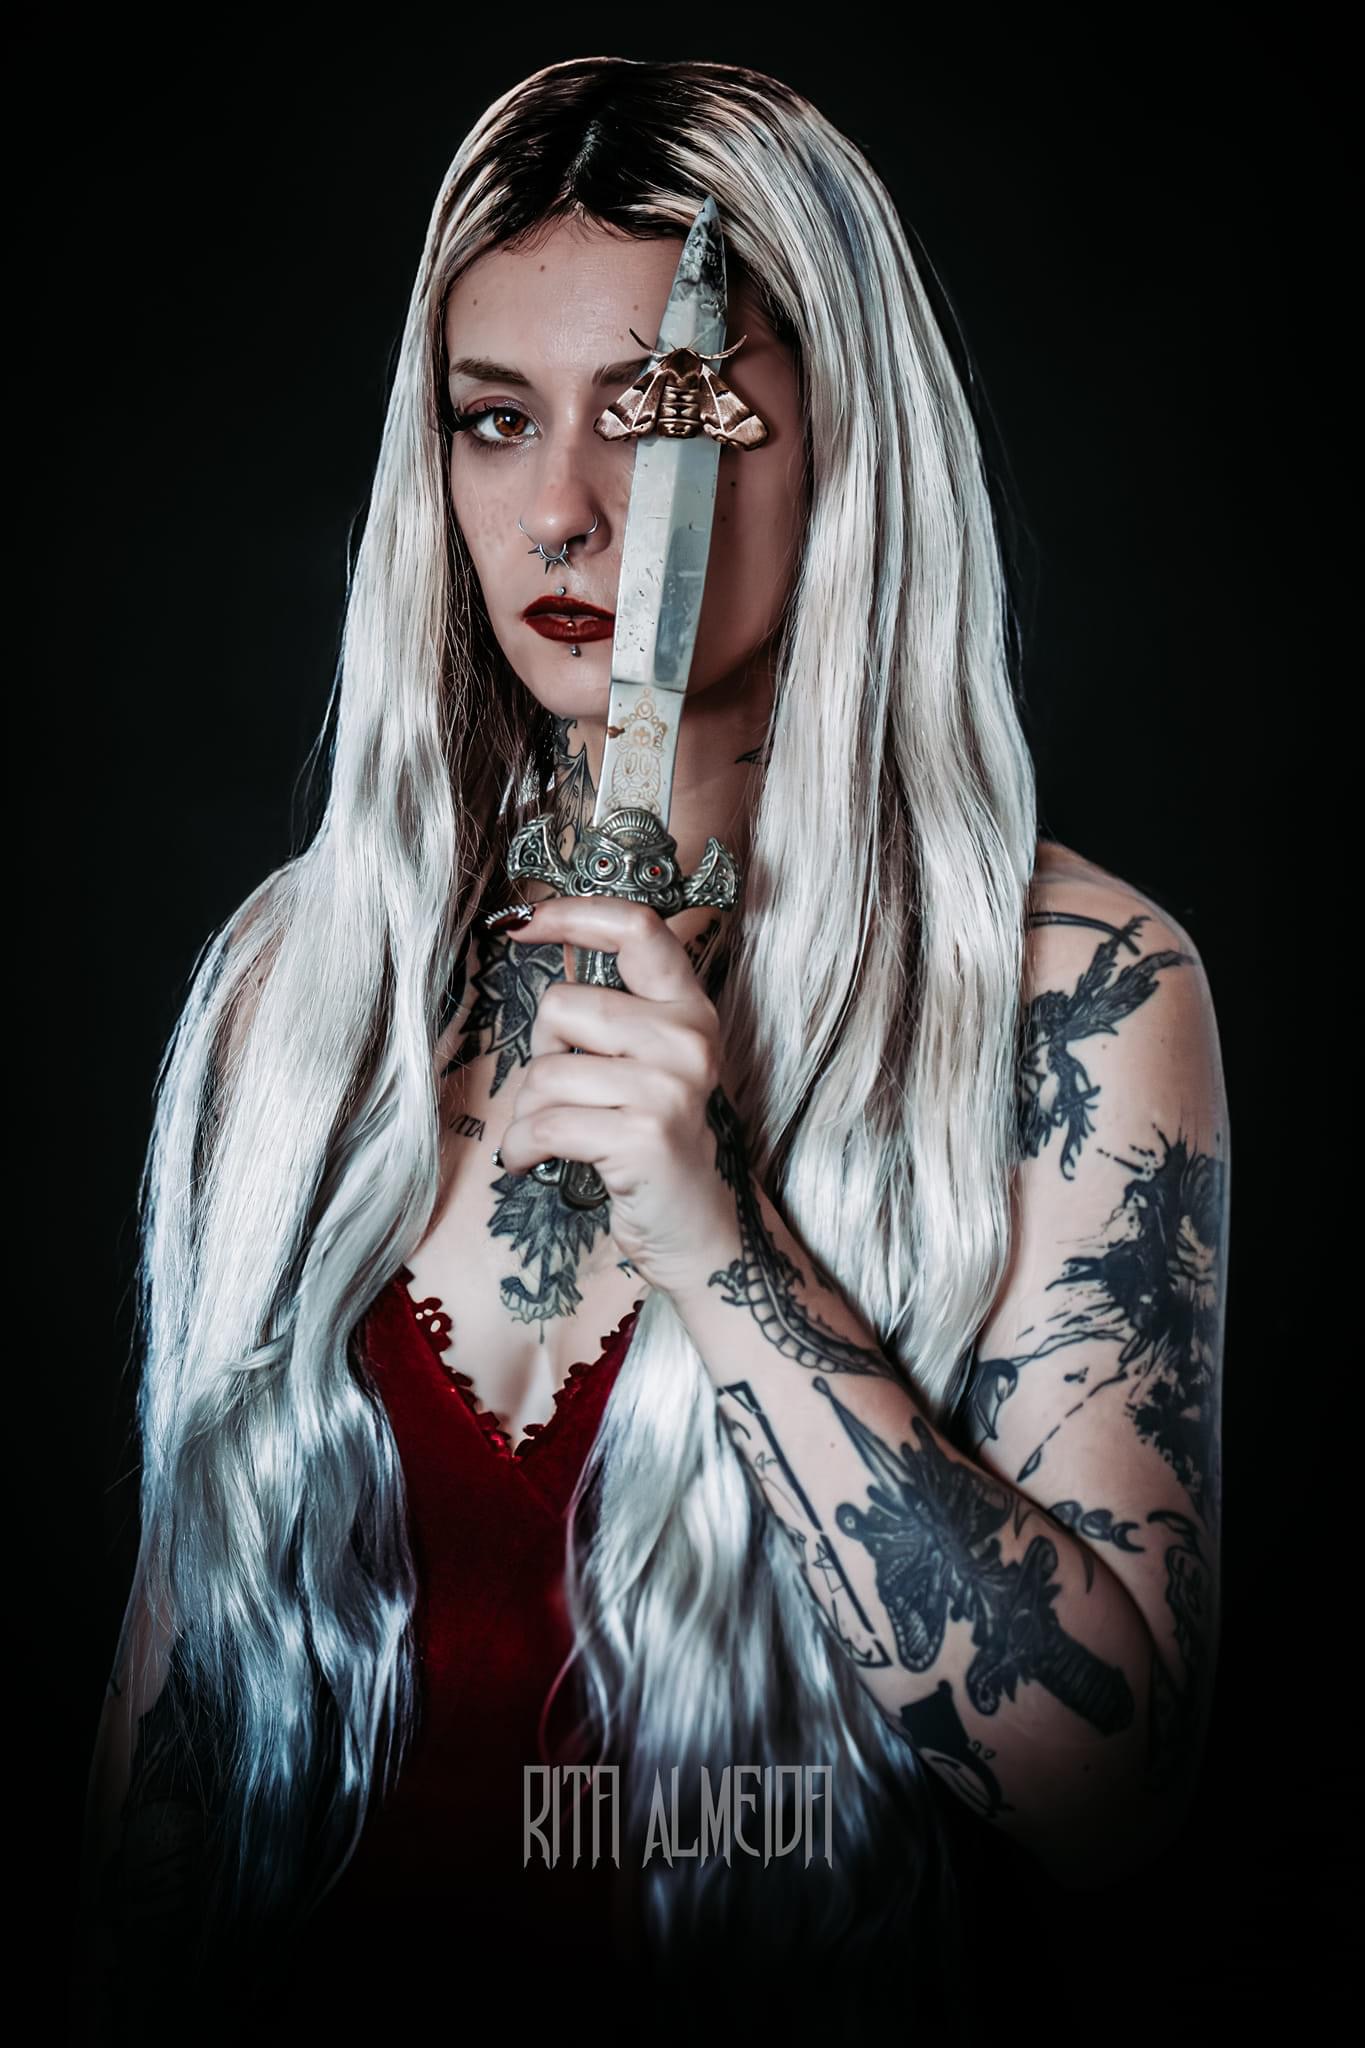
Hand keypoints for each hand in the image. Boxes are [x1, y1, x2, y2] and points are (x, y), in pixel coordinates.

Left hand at [496, 894, 739, 1298]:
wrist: (699, 1228)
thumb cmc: (655, 1140)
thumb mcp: (651, 1063)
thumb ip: (615, 1011)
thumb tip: (544, 945)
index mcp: (688, 1009)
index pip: (637, 929)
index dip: (572, 914)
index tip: (520, 921)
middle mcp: (688, 1039)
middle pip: (563, 1006)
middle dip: (543, 1054)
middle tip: (567, 1094)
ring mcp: (669, 1087)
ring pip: (545, 1072)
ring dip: (530, 1113)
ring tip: (556, 1135)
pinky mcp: (643, 1136)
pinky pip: (543, 1124)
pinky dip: (522, 1148)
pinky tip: (537, 1161)